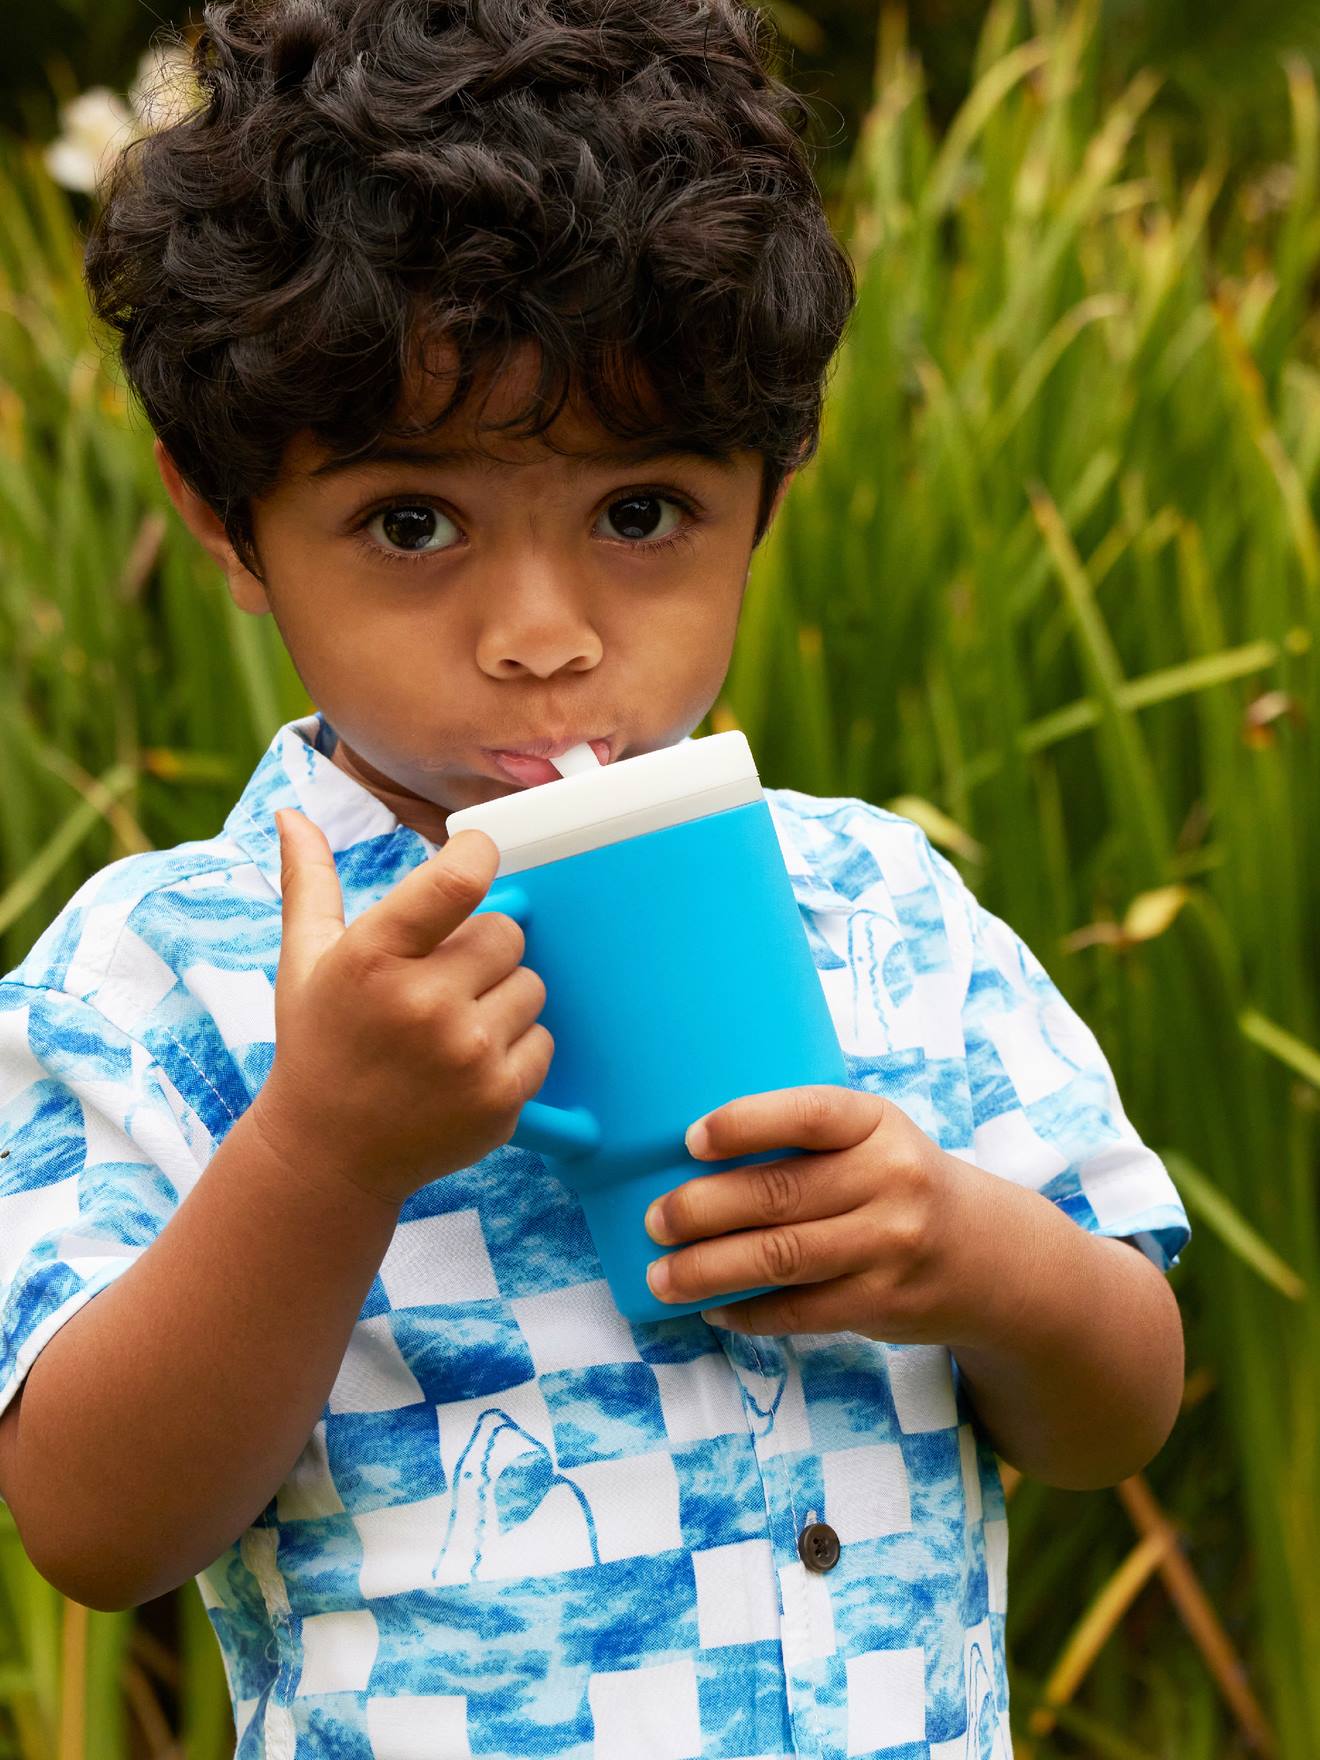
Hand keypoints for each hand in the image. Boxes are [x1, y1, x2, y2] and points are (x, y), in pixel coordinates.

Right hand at [250, 812, 553, 1210]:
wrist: (328, 1155)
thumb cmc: (319, 1044)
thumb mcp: (303, 961)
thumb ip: (307, 881)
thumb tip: (291, 812)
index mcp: (373, 958)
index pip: (459, 879)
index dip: (479, 856)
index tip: (475, 859)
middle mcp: (422, 1004)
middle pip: (508, 932)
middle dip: (482, 947)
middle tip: (443, 978)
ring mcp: (467, 1056)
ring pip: (532, 984)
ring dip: (502, 996)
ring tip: (451, 1025)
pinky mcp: (501, 1098)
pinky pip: (544, 1039)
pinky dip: (517, 1045)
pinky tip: (468, 1062)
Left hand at [643, 1085, 986, 1340]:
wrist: (992, 1255)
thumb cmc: (901, 1183)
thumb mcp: (874, 1138)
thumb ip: (805, 1140)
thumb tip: (690, 1157)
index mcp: (878, 1123)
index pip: (808, 1113)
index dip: (744, 1124)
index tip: (689, 1140)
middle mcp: (890, 1180)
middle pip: (779, 1195)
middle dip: (702, 1209)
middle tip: (655, 1220)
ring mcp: (890, 1246)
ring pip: (780, 1259)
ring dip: (708, 1271)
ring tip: (661, 1276)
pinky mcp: (883, 1304)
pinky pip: (800, 1311)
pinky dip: (747, 1312)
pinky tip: (714, 1309)